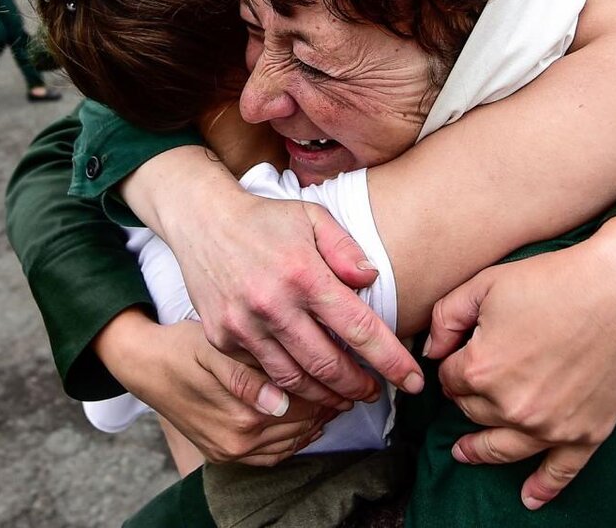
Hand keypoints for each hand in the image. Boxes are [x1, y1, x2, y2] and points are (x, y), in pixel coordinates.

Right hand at [96, 310, 337, 465]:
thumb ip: (248, 372)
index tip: (355, 372)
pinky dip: (296, 438)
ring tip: (335, 398)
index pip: (306, 402)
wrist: (147, 368)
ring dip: (317, 421)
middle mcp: (238, 438)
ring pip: (293, 440)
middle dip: (331, 403)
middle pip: (304, 423)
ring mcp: (232, 451)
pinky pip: (274, 454)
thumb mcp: (214, 346)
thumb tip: (280, 398)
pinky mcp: (226, 456)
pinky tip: (309, 419)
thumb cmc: (184, 346)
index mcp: (241, 411)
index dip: (334, 386)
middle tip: (354, 384)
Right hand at [127, 149, 423, 406]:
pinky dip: (287, 389)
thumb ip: (346, 249)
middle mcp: (274, 304)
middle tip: (375, 394)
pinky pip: (261, 375)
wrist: (202, 220)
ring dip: (326, 395)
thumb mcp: (313, 217)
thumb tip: (371, 280)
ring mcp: (244, 325)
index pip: (359, 328)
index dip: (390, 360)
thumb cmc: (266, 219)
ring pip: (294, 378)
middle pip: (328, 364)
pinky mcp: (221, 338)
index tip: (413, 381)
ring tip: (344, 397)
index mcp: (304, 273)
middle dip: (358, 386)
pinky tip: (305, 389)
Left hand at [426, 214, 615, 508]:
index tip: (465, 351)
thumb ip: (446, 317)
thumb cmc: (556, 279)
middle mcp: (512, 406)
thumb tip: (431, 351)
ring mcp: (551, 426)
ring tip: (464, 452)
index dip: (454, 363)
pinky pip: (560, 473)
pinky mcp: (586, 434)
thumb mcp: (487, 283)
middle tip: (477, 379)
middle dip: (470, 397)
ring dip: (479, 450)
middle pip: (473, 412)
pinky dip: (543, 488)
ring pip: (502, 447)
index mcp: (482, 369)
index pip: (450, 379)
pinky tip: (529, 498)